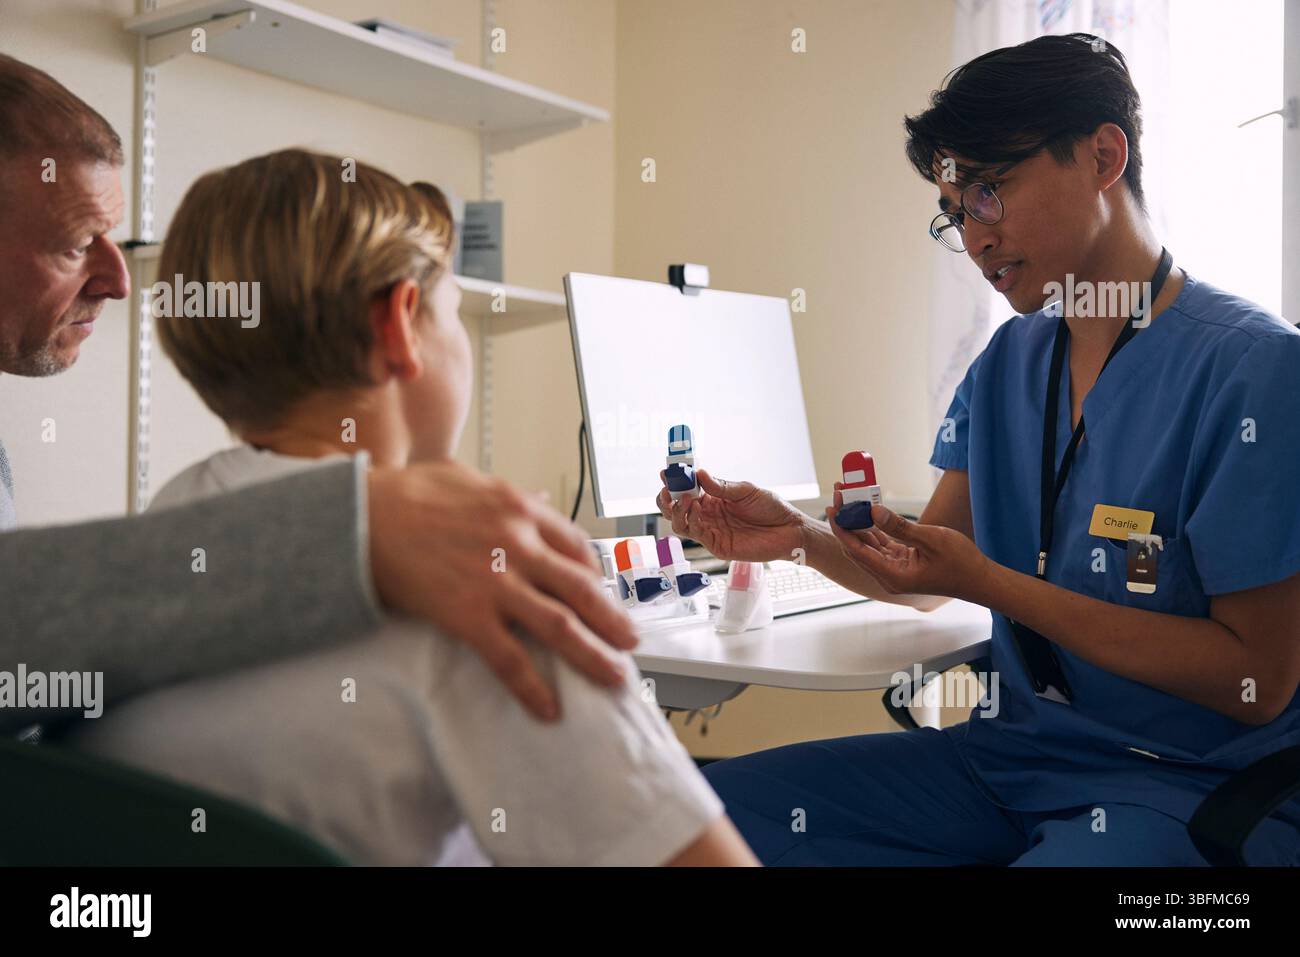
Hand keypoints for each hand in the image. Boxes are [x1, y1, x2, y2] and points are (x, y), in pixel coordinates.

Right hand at [368, 461, 636, 721]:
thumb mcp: (468, 479)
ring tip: (614, 674)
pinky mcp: (468, 615)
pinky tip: (548, 708)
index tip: (603, 592)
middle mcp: (519, 545)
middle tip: (631, 639)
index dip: (596, 575)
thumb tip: (536, 499)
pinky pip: (510, 659)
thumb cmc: (407, 495)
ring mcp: (496, 583)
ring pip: (560, 626)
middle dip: (612, 618)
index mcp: (521, 509)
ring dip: (593, 654)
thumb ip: (507, 494)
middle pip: (583, 589)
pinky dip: (532, 687)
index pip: (577, 547)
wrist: (360, 518)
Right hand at [656, 468, 806, 562]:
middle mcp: (708, 514)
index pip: (686, 490)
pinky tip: (698, 509)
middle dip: (666, 499)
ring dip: (677, 510)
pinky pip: (696, 534)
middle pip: (676, 509)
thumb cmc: (770, 508)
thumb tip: (699, 474)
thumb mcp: (745, 490)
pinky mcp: (716, 545)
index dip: (674, 483)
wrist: (788, 530)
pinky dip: (692, 520)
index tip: (666, 473)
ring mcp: (710, 530)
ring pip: (680, 523)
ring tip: (686, 499)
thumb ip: (721, 486)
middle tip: (668, 489)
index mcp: (713, 498)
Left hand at [826, 490, 991, 601]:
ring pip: (868, 544)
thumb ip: (900, 527)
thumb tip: (873, 511)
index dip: (841, 528)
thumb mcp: (932, 540)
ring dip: (858, 522)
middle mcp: (889, 575)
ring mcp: (894, 569)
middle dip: (846, 520)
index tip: (832, 507)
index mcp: (893, 576)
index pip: (856, 551)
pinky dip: (873, 527)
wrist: (979, 579)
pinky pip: (881, 544)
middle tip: (839, 494)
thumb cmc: (961, 563)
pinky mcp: (901, 562)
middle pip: (857, 546)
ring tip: (849, 496)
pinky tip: (866, 509)